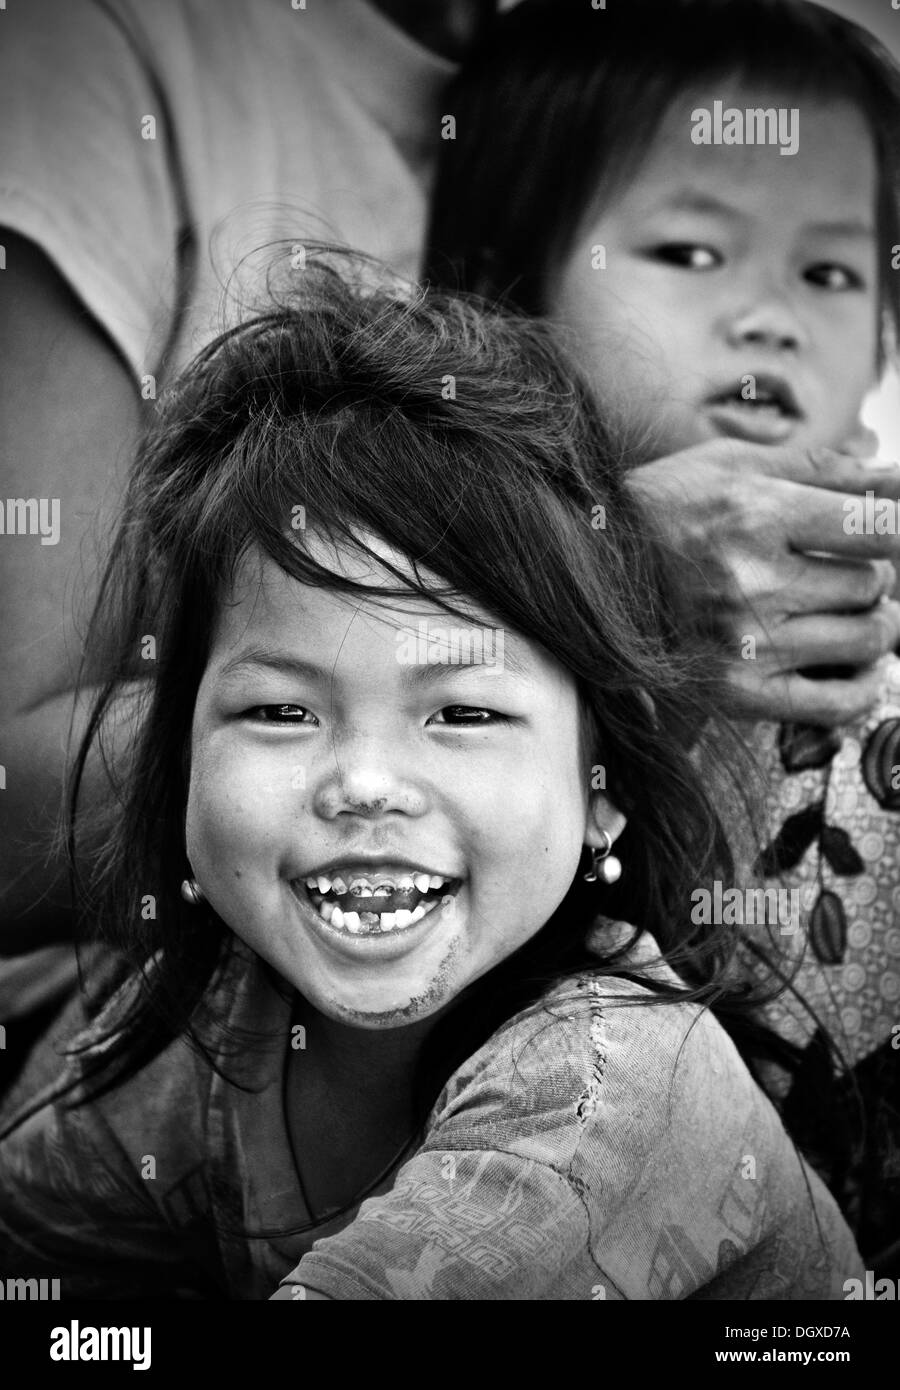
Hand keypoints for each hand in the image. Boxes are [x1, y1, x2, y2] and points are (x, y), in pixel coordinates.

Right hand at [626, 438, 899, 724]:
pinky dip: (863, 687)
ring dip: (874, 625)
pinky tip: (855, 666)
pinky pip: (835, 703)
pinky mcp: (734, 691)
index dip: (895, 530)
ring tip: (852, 612)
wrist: (583, 571)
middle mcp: (751, 581)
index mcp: (756, 514)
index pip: (880, 527)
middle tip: (852, 570)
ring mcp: (743, 642)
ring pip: (865, 639)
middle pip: (873, 585)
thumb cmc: (664, 508)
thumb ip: (826, 470)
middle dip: (875, 575)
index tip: (884, 533)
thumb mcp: (736, 465)